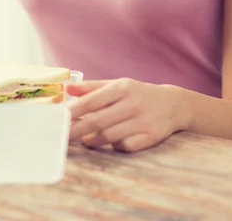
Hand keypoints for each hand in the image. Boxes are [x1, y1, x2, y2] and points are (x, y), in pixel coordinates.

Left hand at [66, 78, 188, 152]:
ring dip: (92, 140)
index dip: (72, 111)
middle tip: (61, 137)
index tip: (57, 119)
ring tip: (84, 139)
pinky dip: (114, 146)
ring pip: (109, 136)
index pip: (91, 101)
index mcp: (121, 88)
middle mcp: (132, 103)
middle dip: (75, 130)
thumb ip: (92, 87)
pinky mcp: (151, 136)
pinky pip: (125, 146)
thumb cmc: (138, 94)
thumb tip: (67, 88)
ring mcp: (143, 121)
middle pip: (97, 121)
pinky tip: (109, 142)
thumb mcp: (118, 85)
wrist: (175, 104)